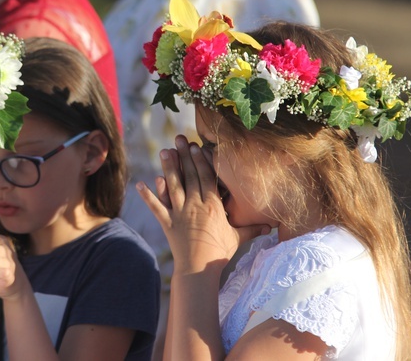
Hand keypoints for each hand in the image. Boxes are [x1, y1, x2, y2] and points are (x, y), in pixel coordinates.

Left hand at [136, 135, 238, 274]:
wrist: (198, 270)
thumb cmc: (219, 253)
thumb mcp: (237, 238)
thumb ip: (251, 229)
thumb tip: (271, 227)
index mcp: (212, 206)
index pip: (206, 177)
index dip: (200, 160)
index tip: (196, 146)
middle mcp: (195, 205)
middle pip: (189, 176)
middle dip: (184, 156)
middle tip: (178, 139)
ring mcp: (180, 213)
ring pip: (173, 186)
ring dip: (168, 168)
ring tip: (164, 151)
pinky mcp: (167, 223)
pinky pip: (156, 207)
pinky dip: (148, 195)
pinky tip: (139, 184)